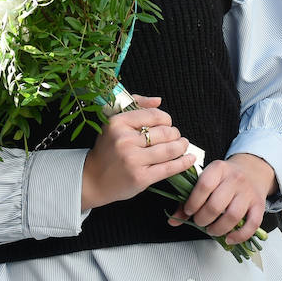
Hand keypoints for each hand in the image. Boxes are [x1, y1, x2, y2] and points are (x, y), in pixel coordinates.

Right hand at [81, 94, 195, 211]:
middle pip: (164, 133)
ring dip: (181, 146)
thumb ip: (135, 106)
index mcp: (117, 123)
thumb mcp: (113, 123)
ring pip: (169, 150)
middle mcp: (124, 140)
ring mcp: (133, 160)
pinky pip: (169, 168)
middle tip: (176, 137)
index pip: (154, 115)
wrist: (92, 180)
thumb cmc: (106, 150)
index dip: (166, 119)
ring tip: (183, 145)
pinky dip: (183, 163)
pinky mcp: (141, 178)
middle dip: (175, 134)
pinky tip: (189, 159)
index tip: (167, 124)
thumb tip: (158, 100)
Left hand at [169, 153, 275, 243]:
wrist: (252, 170)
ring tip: (211, 230)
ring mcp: (248, 192)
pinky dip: (239, 236)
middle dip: (203, 219)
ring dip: (219, 229)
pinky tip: (229, 238)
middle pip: (216, 204)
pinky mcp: (259, 205)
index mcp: (218, 168)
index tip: (189, 211)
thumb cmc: (225, 177)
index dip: (193, 202)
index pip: (204, 186)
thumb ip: (189, 198)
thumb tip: (174, 219)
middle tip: (199, 222)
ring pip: (233, 216)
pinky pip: (252, 224)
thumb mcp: (207, 179)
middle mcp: (235, 179)